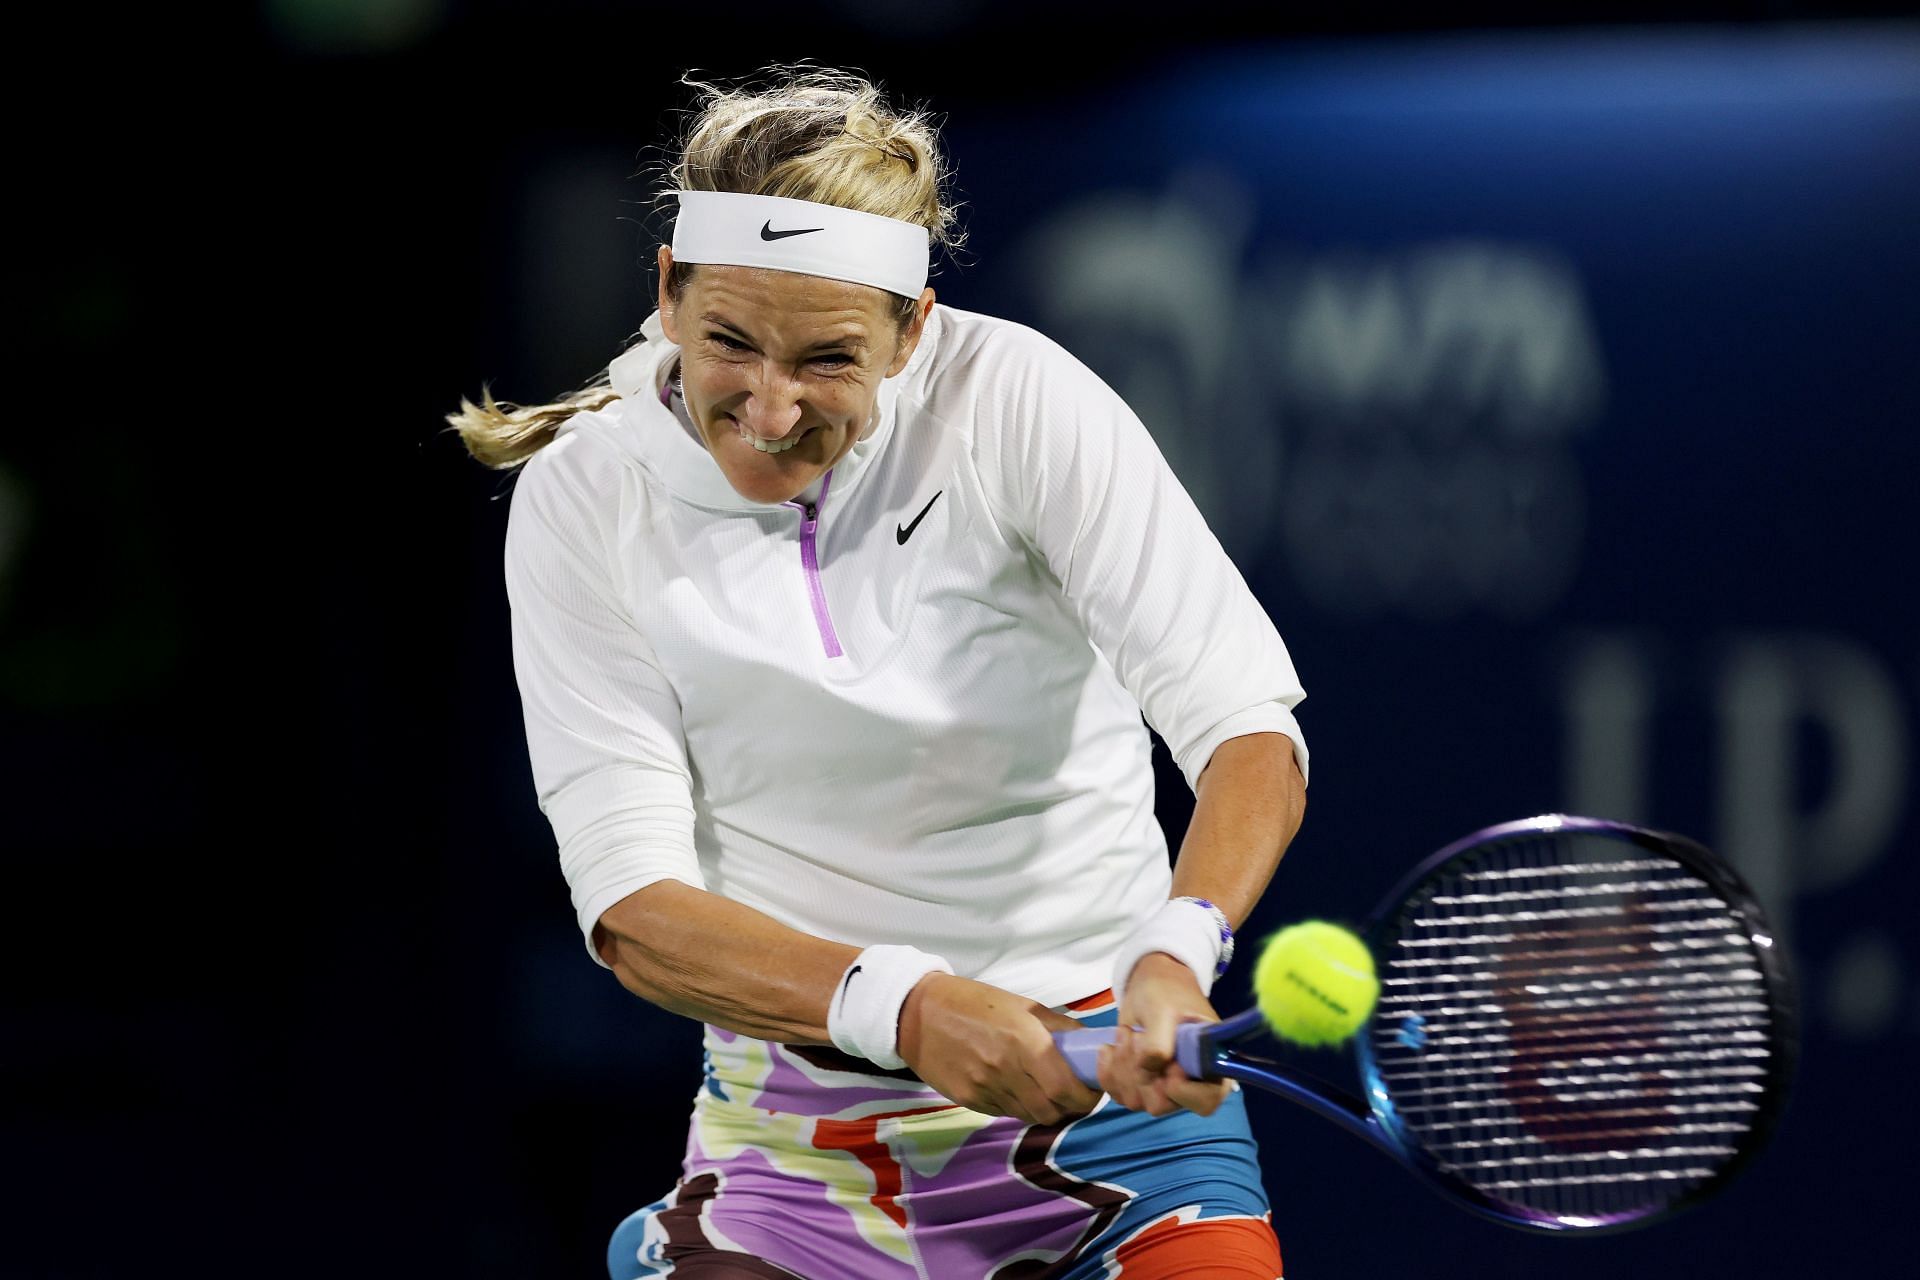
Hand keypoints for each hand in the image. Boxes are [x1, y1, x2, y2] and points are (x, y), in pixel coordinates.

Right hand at [897, 973, 1102, 1123]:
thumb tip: (1087, 1045)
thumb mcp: (1021, 1005)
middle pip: (1052, 1111)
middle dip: (1070, 1107)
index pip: (1066, 1089)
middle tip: (1074, 1093)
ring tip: (1047, 1091)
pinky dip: (1021, 1107)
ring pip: (1031, 1116)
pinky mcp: (969, 1100)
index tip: (1092, 1090)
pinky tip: (1018, 1089)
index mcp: (1024, 1042)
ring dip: (1046, 1109)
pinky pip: (1007, 1112)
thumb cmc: (974, 1001)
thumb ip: (1057, 1028)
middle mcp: (1006, 1070)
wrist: (918, 1013)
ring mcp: (986, 1089)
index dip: (1086, 1097)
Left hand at [1096, 952, 1232, 1116]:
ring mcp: (1163, 1086)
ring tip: (1126, 1034)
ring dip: (1123, 1068)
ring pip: (1136, 1101)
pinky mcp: (1141, 1084)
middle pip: (1161, 1104)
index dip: (1181, 1090)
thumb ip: (1159, 1042)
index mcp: (1212, 1065)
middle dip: (1140, 1072)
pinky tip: (1109, 1049)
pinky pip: (1119, 1095)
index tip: (1167, 1064)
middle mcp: (1190, 1083)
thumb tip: (1151, 1071)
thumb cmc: (1166, 992)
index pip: (1205, 1101)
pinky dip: (1109, 1073)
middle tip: (1137, 1036)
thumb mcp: (1162, 1010)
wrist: (1149, 983)